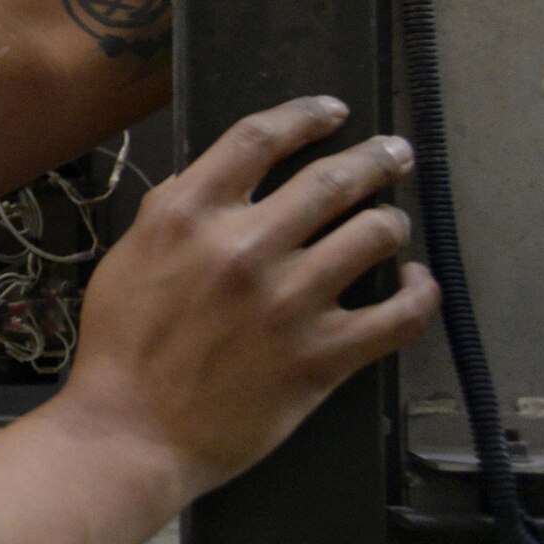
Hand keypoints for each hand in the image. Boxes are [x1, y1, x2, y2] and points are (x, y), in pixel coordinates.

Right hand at [51, 97, 440, 497]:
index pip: (261, 137)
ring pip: (376, 234)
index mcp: (188, 215)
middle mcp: (243, 247)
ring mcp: (288, 302)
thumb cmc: (123, 346)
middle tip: (394, 154)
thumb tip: (224, 176)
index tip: (334, 112)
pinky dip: (421, 292)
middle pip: (334, 177)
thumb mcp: (129, 255)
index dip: (307, 115)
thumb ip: (175, 208)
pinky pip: (400, 314)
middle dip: (376, 158)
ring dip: (393, 221)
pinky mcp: (321, 356)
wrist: (131, 431)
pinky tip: (417, 282)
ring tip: (394, 224)